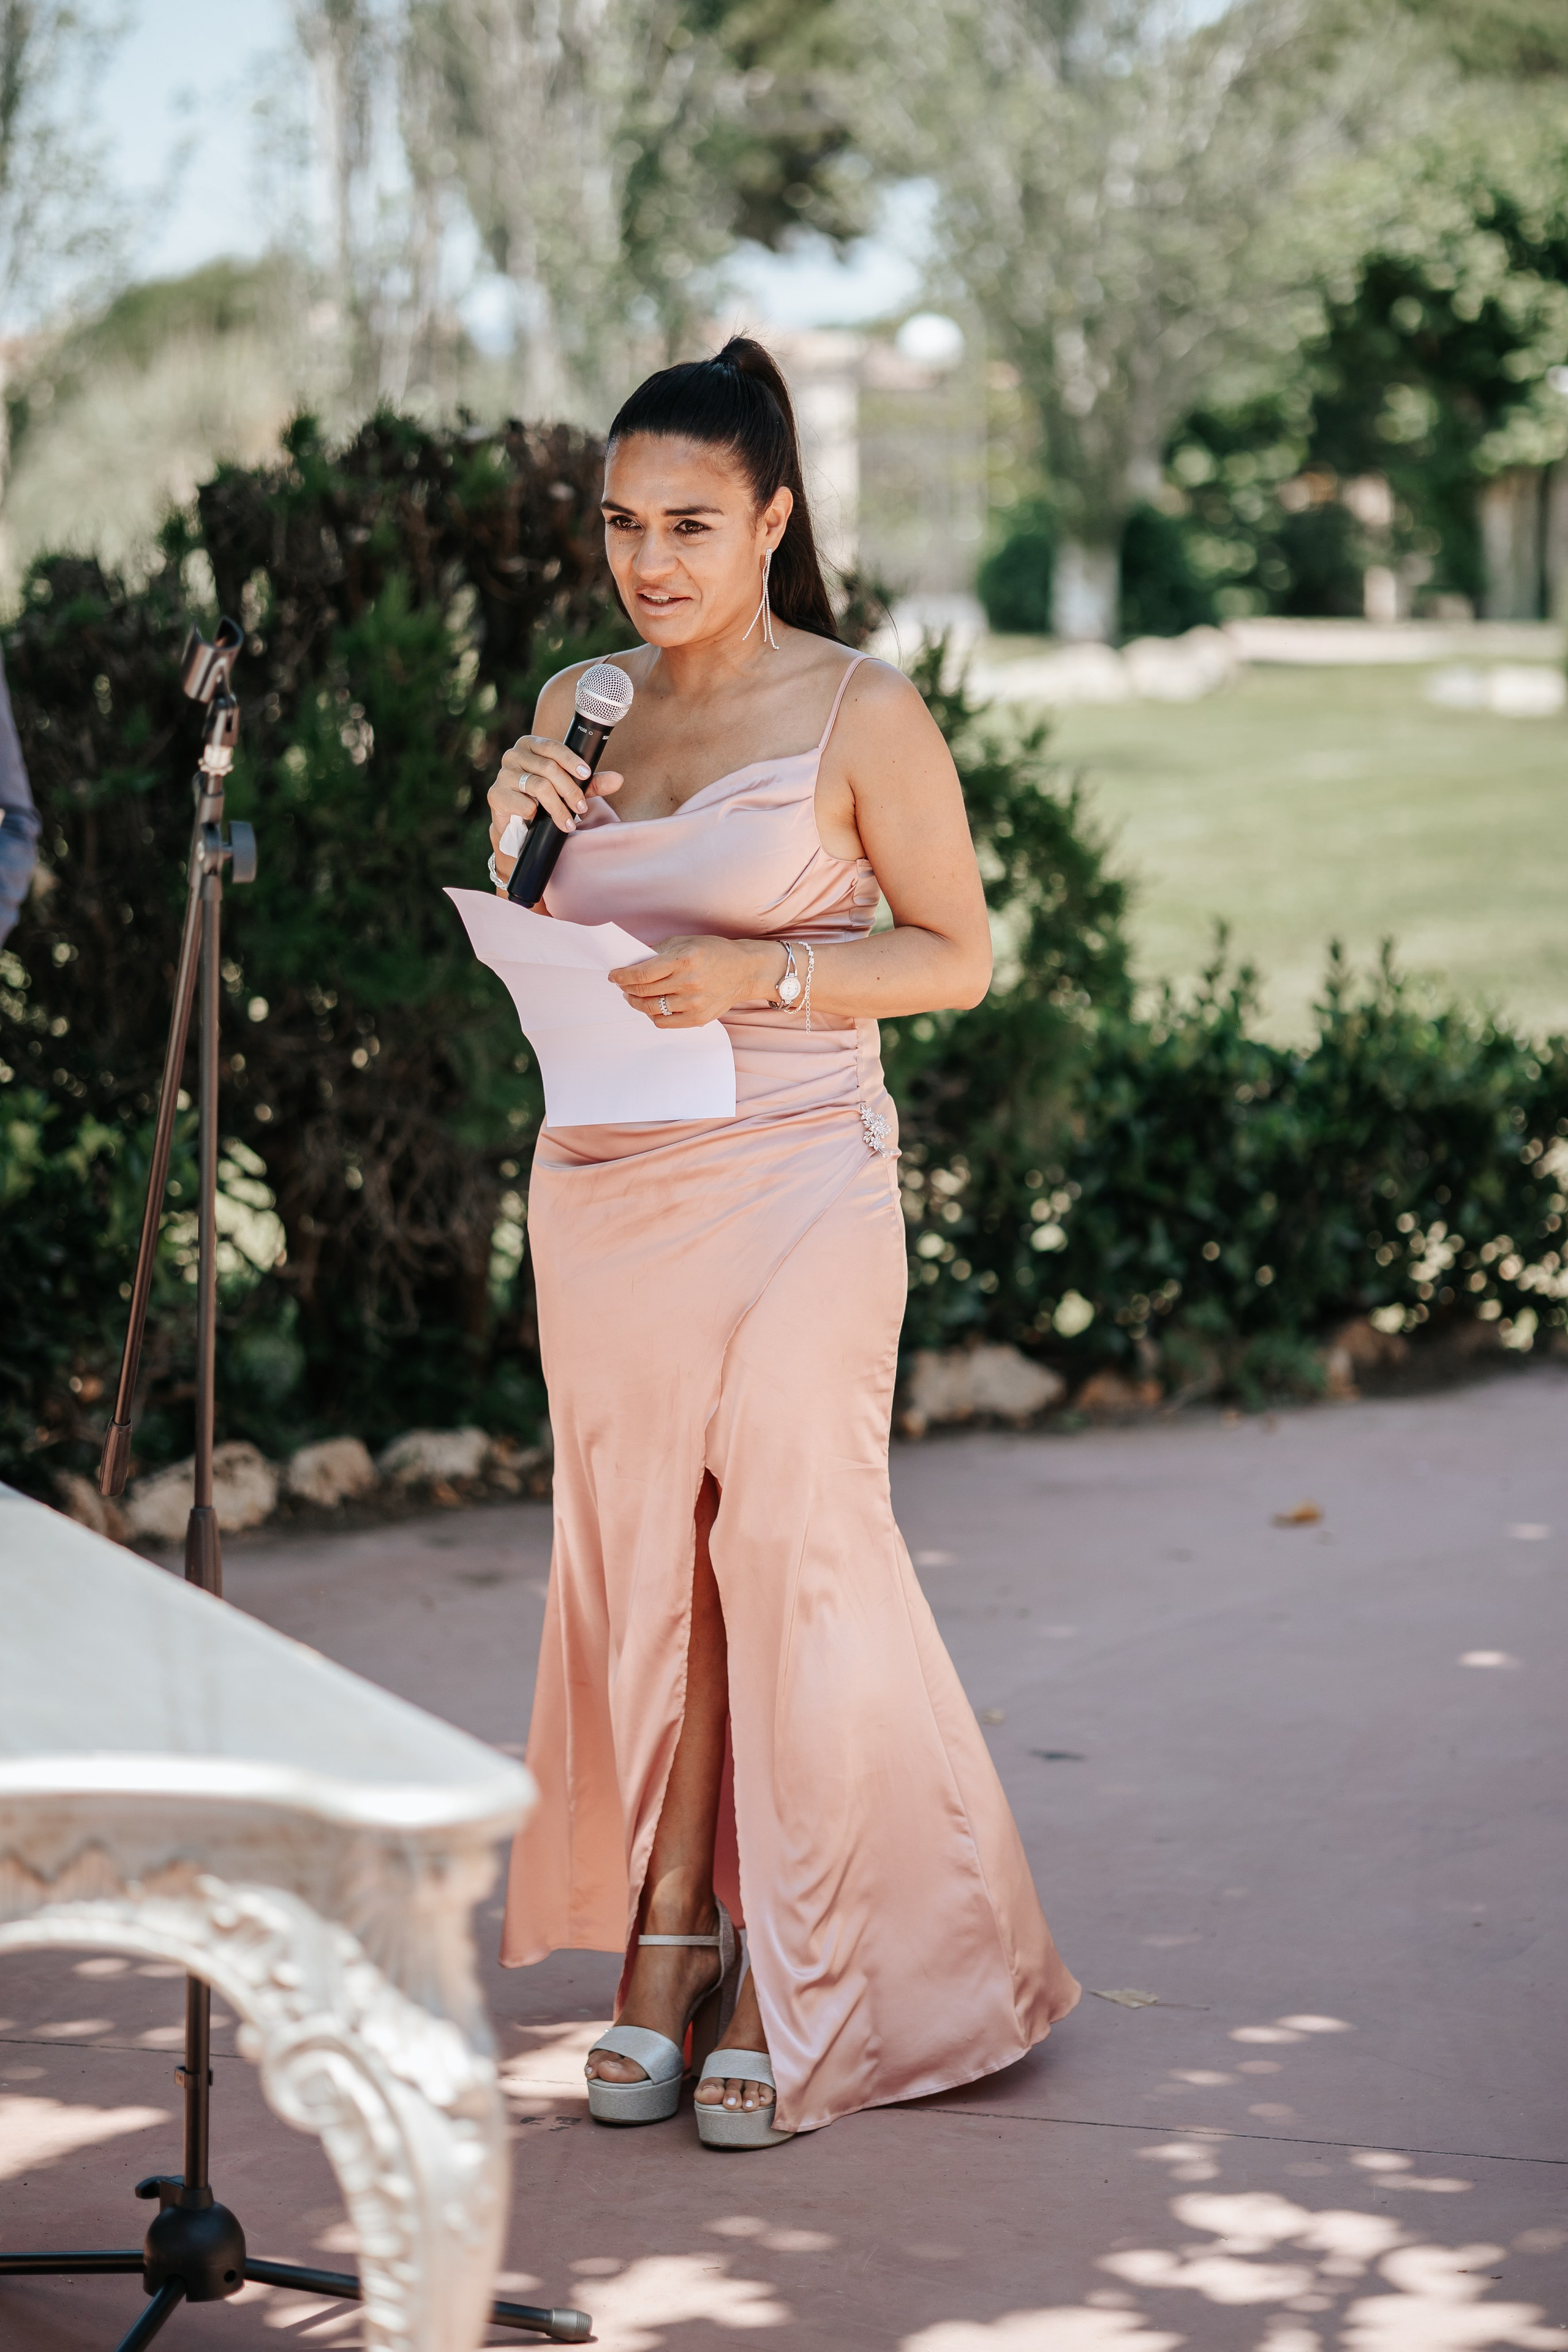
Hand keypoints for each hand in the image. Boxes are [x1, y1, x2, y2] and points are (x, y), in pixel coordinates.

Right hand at [487, 735, 622, 888]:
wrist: (517, 826)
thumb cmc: (544, 801)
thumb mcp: (569, 789)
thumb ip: (591, 783)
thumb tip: (618, 779)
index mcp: (531, 745)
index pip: (554, 747)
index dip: (571, 761)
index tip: (586, 775)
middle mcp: (514, 754)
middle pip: (549, 768)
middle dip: (569, 790)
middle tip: (582, 808)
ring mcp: (503, 774)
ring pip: (538, 786)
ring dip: (557, 807)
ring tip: (568, 822)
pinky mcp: (495, 794)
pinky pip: (522, 802)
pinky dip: (534, 812)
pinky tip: (536, 819)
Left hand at [609, 936, 783, 1027]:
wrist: (745, 970)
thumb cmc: (715, 952)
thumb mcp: (686, 942)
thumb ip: (659, 951)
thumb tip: (632, 962)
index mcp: (684, 960)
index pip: (642, 974)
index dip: (622, 976)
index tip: (614, 976)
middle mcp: (689, 982)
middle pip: (643, 992)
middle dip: (626, 989)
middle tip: (622, 985)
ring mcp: (694, 1003)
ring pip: (651, 1009)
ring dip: (636, 1002)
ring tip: (634, 996)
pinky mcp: (698, 1018)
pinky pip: (664, 1023)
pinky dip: (652, 1015)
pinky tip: (650, 1007)